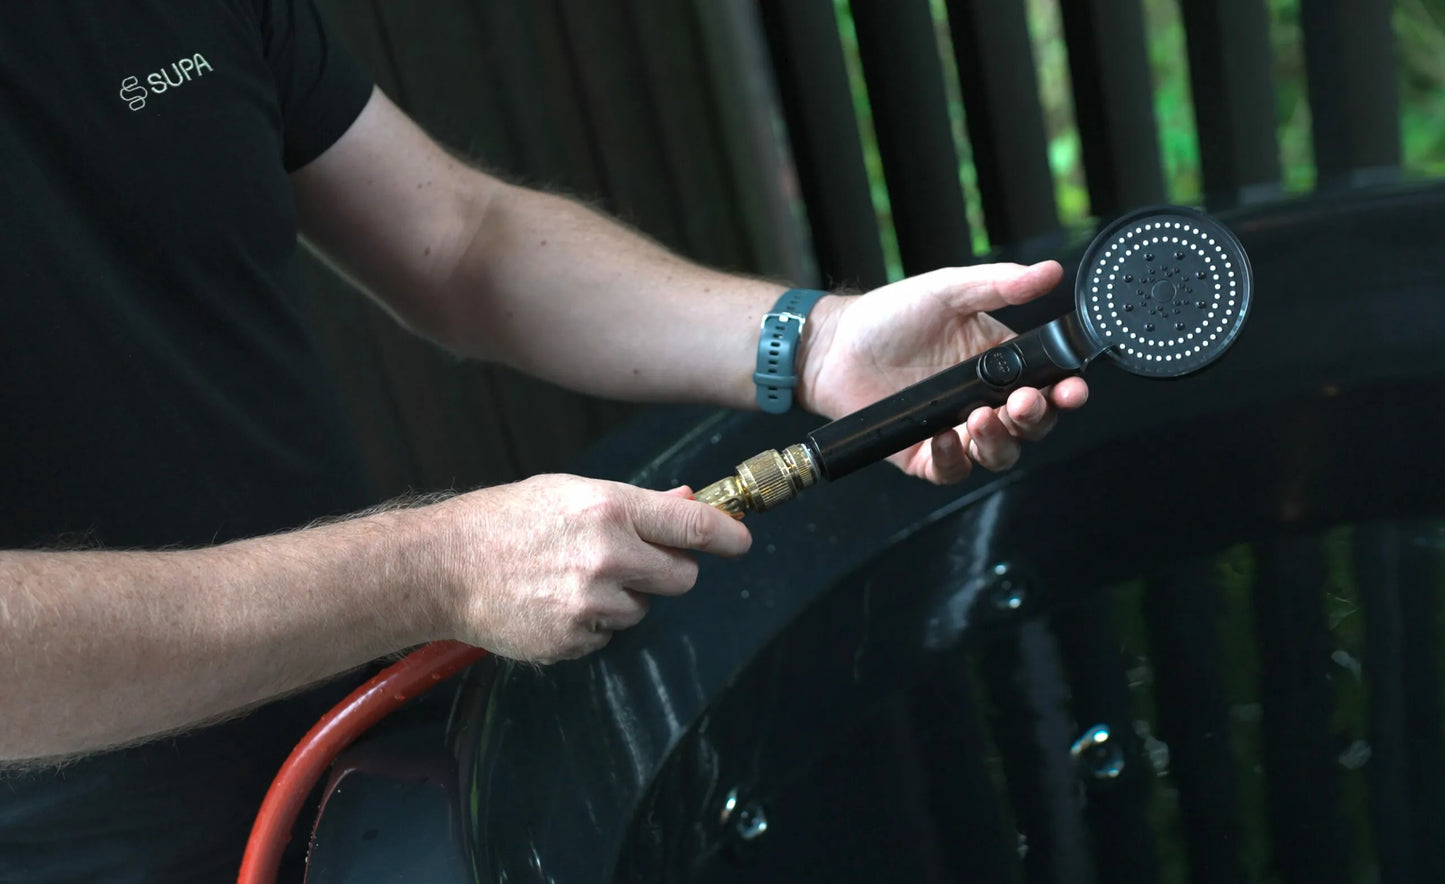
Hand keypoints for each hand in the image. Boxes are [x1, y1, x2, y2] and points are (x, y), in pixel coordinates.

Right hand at [417, 475, 750, 662]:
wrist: (444, 567)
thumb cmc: (505, 521)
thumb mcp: (571, 492)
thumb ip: (635, 503)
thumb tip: (687, 502)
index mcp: (609, 508)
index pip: (692, 525)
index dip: (727, 535)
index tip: (741, 541)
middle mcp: (607, 556)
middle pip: (681, 576)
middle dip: (667, 570)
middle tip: (634, 561)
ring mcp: (591, 603)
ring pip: (643, 609)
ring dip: (624, 599)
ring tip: (575, 579)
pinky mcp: (573, 639)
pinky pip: (609, 635)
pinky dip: (593, 624)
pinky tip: (557, 602)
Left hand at [797, 262, 1088, 483]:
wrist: (835, 345)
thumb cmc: (890, 316)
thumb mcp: (948, 291)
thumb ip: (1000, 285)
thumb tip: (1051, 271)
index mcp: (998, 364)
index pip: (1046, 386)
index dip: (1065, 392)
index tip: (1072, 388)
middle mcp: (982, 401)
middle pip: (1029, 427)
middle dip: (1036, 420)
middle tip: (1024, 403)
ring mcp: (954, 430)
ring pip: (997, 454)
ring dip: (999, 442)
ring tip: (982, 418)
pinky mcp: (923, 454)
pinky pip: (950, 469)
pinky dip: (952, 458)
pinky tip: (944, 437)